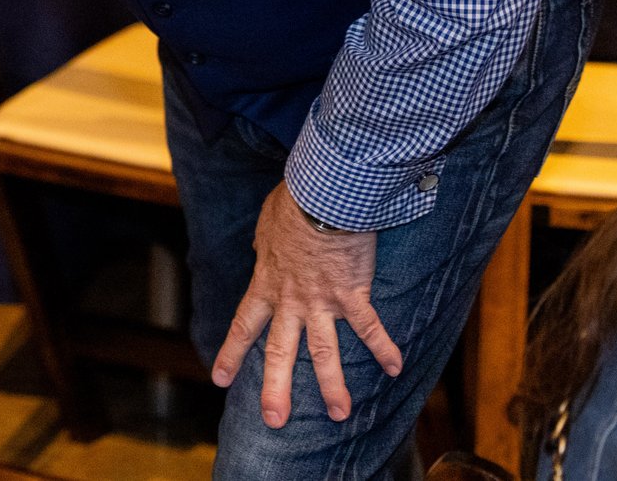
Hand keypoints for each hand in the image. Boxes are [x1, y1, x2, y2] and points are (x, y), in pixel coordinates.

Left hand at [211, 183, 401, 425]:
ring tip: (340, 414)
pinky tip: (396, 368)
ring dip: (332, 385)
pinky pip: (369, 327)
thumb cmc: (293, 203)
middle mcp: (290, 300)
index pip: (243, 325)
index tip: (219, 379)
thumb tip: (260, 252)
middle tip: (274, 420)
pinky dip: (384, 348)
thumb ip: (264, 247)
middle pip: (280, 352)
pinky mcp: (351, 294)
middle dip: (276, 388)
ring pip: (323, 352)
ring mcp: (321, 301)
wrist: (319, 195)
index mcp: (266, 283)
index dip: (231, 353)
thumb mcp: (266, 226)